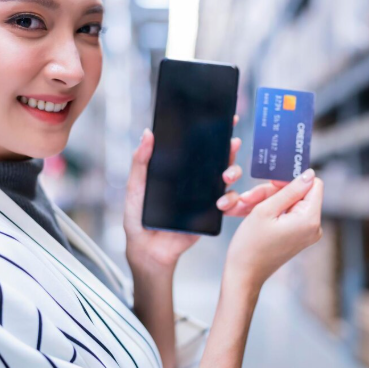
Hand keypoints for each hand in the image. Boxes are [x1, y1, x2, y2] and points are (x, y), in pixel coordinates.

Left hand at [124, 114, 281, 270]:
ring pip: (228, 178)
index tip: (227, 117)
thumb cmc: (139, 218)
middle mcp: (195, 179)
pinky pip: (229, 203)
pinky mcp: (212, 213)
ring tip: (226, 176)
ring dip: (233, 172)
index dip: (214, 131)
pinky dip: (231, 200)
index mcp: (179, 169)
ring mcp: (206, 195)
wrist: (148, 250)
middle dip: (230, 148)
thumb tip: (147, 134)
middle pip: (219, 158)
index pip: (198, 146)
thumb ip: (140, 162)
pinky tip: (222, 202)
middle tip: (232, 143)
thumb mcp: (136, 187)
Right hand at [224, 169, 323, 291]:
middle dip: (274, 191)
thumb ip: (289, 190)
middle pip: (300, 193)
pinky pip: (288, 213)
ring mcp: (307, 233)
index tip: (271, 182)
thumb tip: (309, 173)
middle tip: (250, 197)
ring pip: (290, 202)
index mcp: (310, 219)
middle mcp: (314, 227)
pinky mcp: (298, 236)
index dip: (292, 179)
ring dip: (269, 200)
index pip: (313, 184)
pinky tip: (254, 213)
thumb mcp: (266, 210)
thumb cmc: (250, 245)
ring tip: (246, 206)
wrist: (243, 274)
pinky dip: (272, 210)